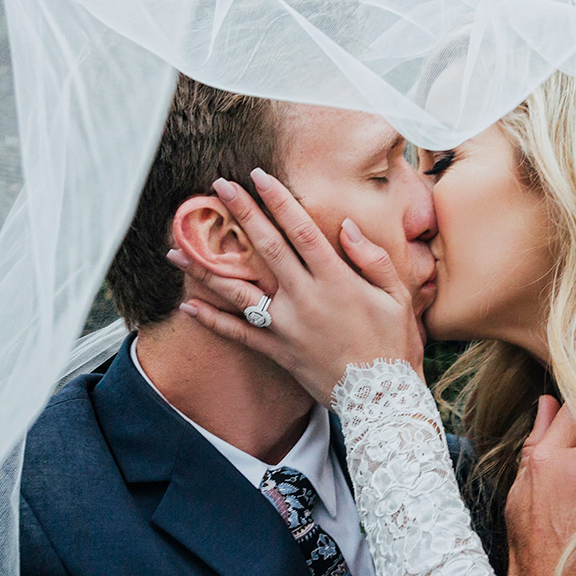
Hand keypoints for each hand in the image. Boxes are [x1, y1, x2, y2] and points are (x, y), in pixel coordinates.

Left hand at [171, 167, 423, 403]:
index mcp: (336, 279)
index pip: (300, 229)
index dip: (278, 200)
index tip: (258, 176)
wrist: (383, 399)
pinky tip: (187, 306)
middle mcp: (306, 298)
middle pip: (266, 248)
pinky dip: (211, 321)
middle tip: (218, 187)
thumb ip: (373, 258)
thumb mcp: (398, 296)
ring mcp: (287, 326)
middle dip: (241, 214)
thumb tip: (346, 226)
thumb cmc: (395, 345)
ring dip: (207, 267)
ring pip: (240, 290)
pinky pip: (238, 334)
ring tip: (177, 247)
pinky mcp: (277, 351)